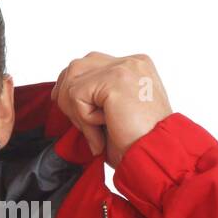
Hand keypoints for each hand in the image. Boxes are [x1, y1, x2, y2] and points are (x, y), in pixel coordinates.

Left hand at [48, 52, 173, 167]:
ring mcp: (125, 67)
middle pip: (77, 67)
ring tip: (96, 130)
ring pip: (73, 80)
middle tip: (83, 127)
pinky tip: (105, 127)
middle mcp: (132, 61)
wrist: (157, 156)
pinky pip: (77, 95)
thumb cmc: (138, 142)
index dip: (73, 87)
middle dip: (68, 98)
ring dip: (76, 111)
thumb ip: (96, 96)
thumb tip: (60, 93)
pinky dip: (84, 119)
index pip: (90, 65)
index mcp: (135, 66)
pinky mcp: (115, 79)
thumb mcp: (115, 112)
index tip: (69, 110)